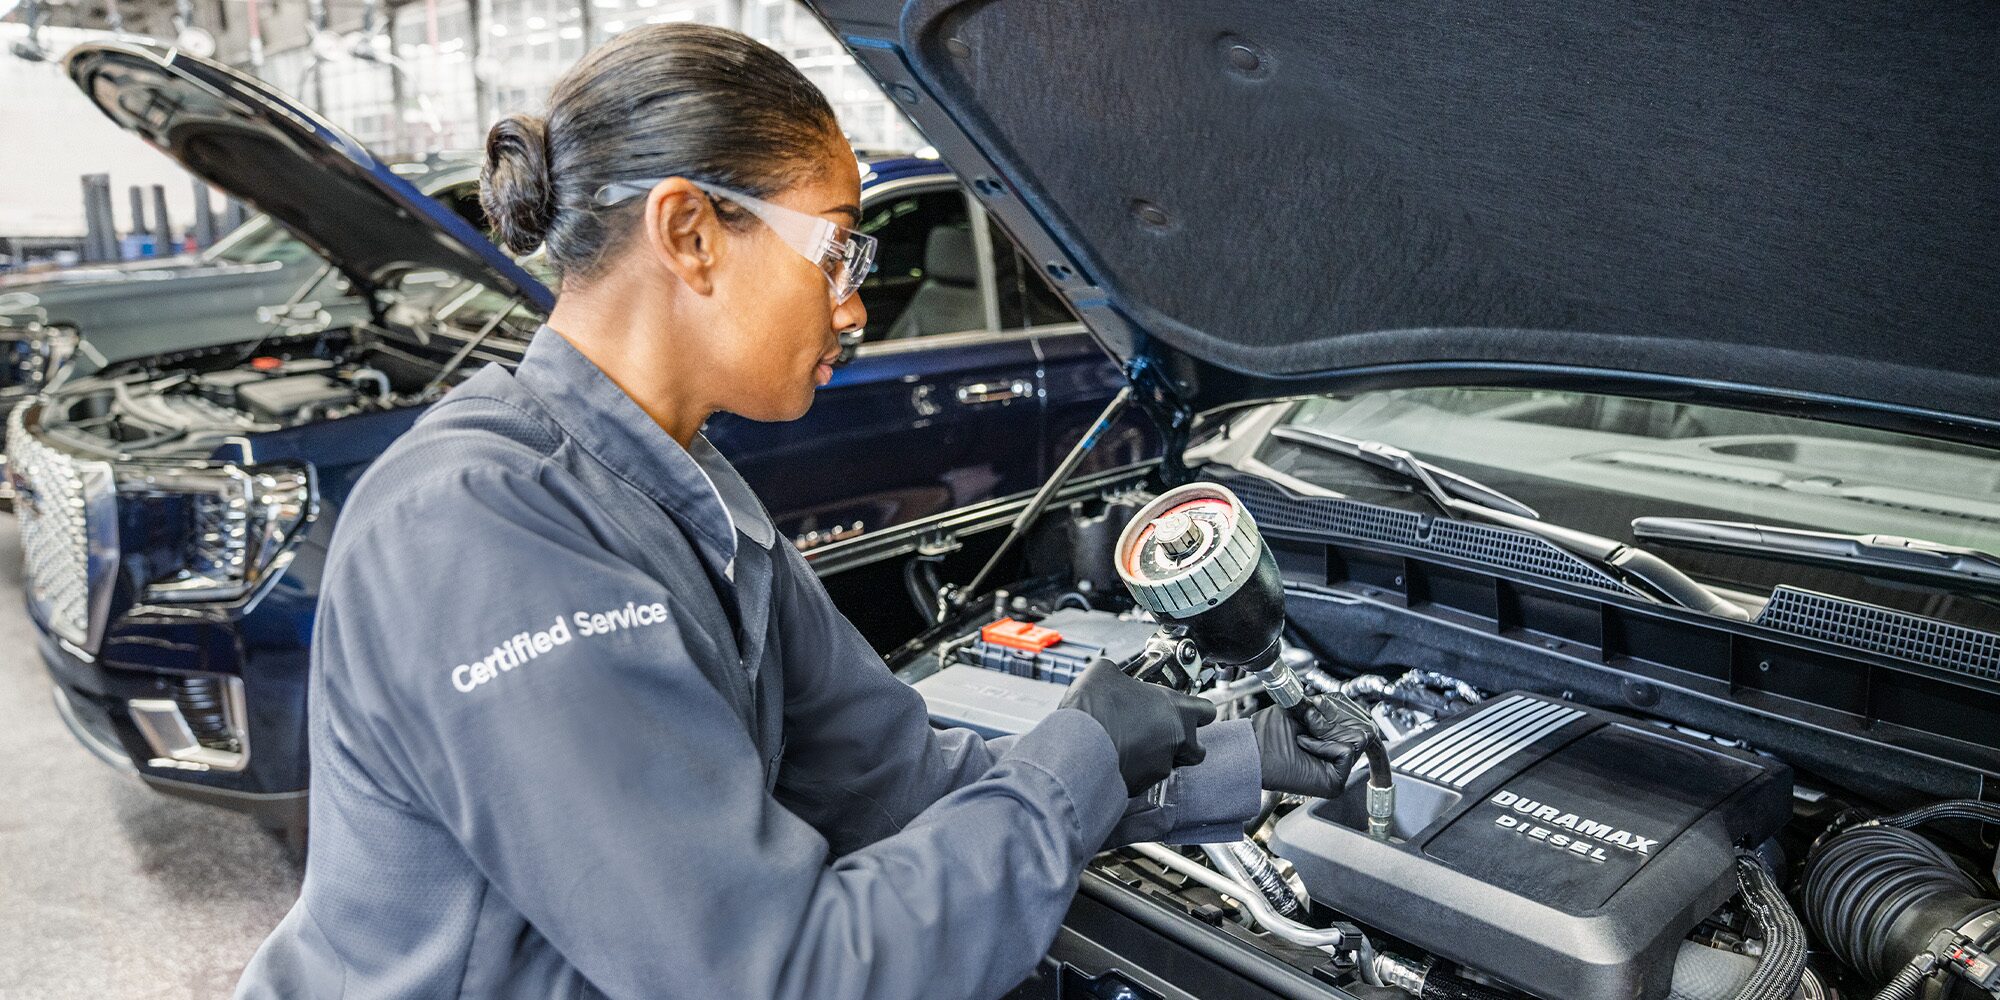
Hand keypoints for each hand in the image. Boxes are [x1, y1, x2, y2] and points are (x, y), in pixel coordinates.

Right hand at [1059, 657, 1218, 795]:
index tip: (1187, 709)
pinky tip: (1114, 757)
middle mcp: (1175, 741)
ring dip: (1154, 756)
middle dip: (1184, 744)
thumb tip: (1114, 677)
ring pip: (1167, 765)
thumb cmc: (1095, 709)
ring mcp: (1159, 767)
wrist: (1076, 747)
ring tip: (1129, 744)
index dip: (1198, 711)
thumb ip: (1122, 676)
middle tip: (1162, 734)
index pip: (1207, 711)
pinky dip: (1133, 771)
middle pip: (1197, 749)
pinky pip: (1143, 779)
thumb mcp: (1106, 673)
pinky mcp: (1140, 787)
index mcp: (1176, 709)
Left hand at [1252, 694, 1376, 797]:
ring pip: (1360, 738)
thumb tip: (1344, 704)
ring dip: (1330, 730)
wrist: (1251, 750)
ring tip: (1307, 734)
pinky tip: (1304, 745)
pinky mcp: (1335, 783)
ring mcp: (1338, 771)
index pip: (1360, 721)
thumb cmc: (1268, 732)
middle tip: (1311, 723)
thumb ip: (1327, 706)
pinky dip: (1323, 744)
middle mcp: (1338, 758)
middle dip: (1337, 718)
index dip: (1343, 709)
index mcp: (1332, 741)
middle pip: (1365, 728)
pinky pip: (1346, 751)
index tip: (1320, 706)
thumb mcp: (1302, 709)